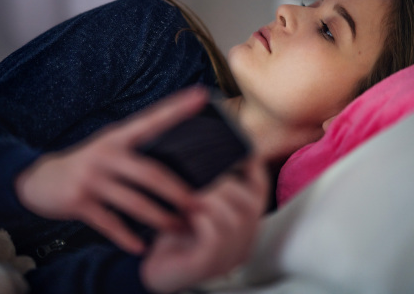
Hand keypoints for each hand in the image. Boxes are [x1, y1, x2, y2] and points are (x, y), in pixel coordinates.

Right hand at [15, 87, 209, 253]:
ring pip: (135, 203)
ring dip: (160, 219)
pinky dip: (127, 238)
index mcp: (118, 137)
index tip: (201, 95)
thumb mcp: (110, 150)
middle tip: (201, 206)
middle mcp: (106, 153)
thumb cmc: (88, 165)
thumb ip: (139, 154)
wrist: (39, 180)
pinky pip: (110, 224)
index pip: (153, 119)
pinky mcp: (78, 201)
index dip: (177, 107)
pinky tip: (141, 248)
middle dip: (178, 193)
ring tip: (178, 228)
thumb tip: (182, 167)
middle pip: (151, 173)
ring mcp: (92, 178)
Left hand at [140, 157, 268, 293]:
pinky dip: (202, 219)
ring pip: (234, 220)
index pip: (260, 190)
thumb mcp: (193, 202)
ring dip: (211, 202)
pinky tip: (187, 216)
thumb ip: (205, 183)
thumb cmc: (173, 233)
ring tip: (192, 197)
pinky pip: (216, 237)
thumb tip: (209, 145)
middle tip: (202, 182)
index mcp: (244, 223)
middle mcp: (243, 241)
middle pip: (251, 205)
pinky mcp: (208, 265)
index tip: (239, 148)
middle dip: (226, 186)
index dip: (252, 166)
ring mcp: (228, 256)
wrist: (153, 269)